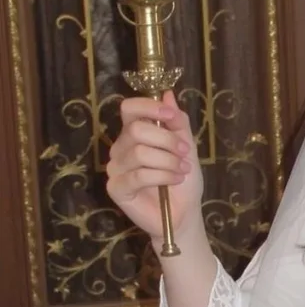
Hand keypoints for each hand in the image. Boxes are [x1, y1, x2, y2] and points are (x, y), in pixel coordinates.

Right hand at [106, 91, 203, 245]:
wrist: (184, 212)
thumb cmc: (183, 179)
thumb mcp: (186, 147)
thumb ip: (178, 123)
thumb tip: (168, 94)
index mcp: (135, 134)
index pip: (129, 109)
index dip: (149, 107)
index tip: (171, 116)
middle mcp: (121, 148)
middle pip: (136, 129)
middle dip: (167, 140)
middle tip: (184, 153)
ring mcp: (116, 168)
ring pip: (140, 152)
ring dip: (168, 161)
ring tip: (182, 170)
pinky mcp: (116, 188)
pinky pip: (138, 175)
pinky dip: (163, 176)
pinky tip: (174, 180)